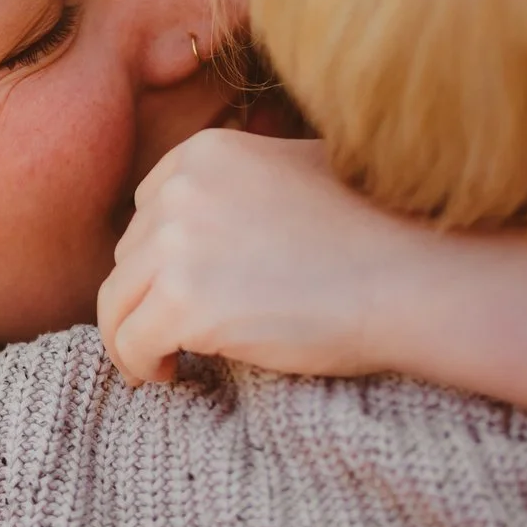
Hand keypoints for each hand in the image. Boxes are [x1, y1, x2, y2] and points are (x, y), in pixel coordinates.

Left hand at [96, 130, 423, 384]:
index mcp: (204, 152)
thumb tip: (209, 227)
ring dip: (133, 334)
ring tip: (162, 359)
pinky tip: (170, 374)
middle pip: (128, 255)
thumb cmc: (373, 233)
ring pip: (115, 300)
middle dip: (148, 294)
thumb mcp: (297, 172)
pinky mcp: (184, 300)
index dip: (159, 257)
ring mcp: (178, 243)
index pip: (146, 208)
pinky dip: (140, 364)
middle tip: (177, 332)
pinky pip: (129, 342)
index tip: (180, 290)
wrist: (411, 278)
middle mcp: (181, 188)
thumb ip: (242, 185)